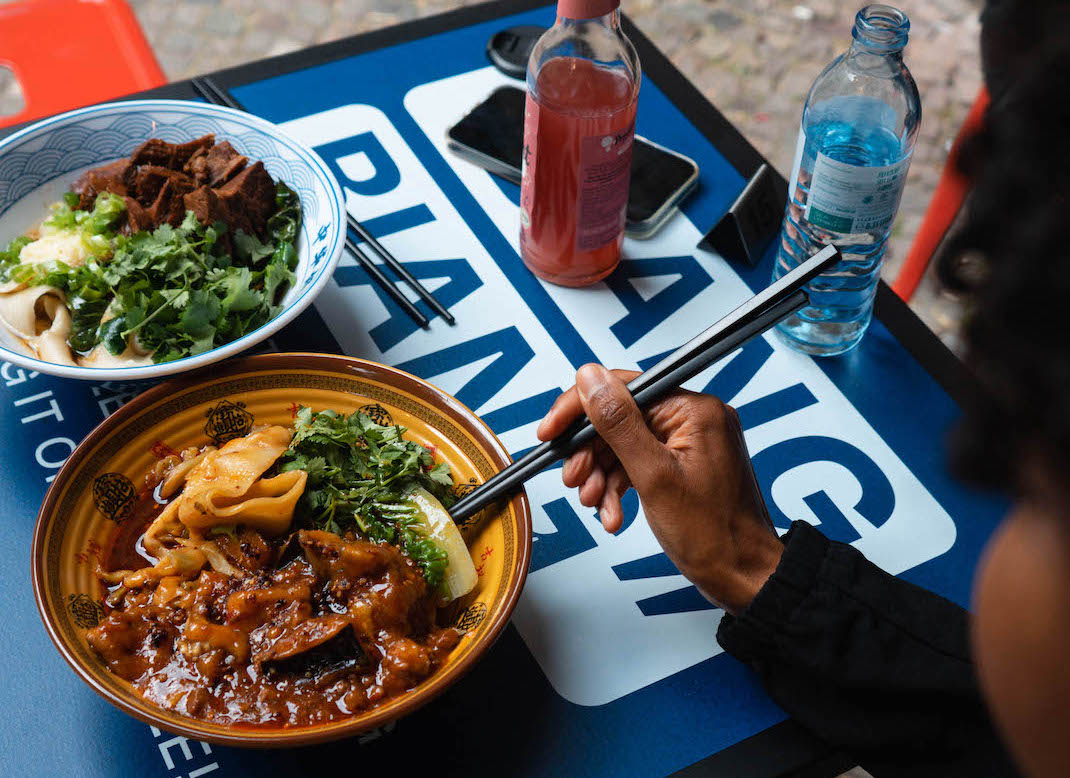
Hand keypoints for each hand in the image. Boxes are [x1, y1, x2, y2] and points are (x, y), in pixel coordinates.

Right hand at [537, 364, 782, 614]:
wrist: (744, 578)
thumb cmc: (715, 535)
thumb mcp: (654, 476)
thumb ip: (618, 424)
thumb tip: (590, 378)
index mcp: (694, 410)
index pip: (623, 388)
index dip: (580, 409)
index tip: (552, 431)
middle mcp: (694, 419)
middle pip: (620, 418)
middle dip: (590, 453)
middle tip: (573, 479)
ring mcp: (689, 443)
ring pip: (624, 445)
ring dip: (601, 475)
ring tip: (593, 503)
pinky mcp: (683, 465)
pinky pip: (638, 464)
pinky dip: (619, 486)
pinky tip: (612, 513)